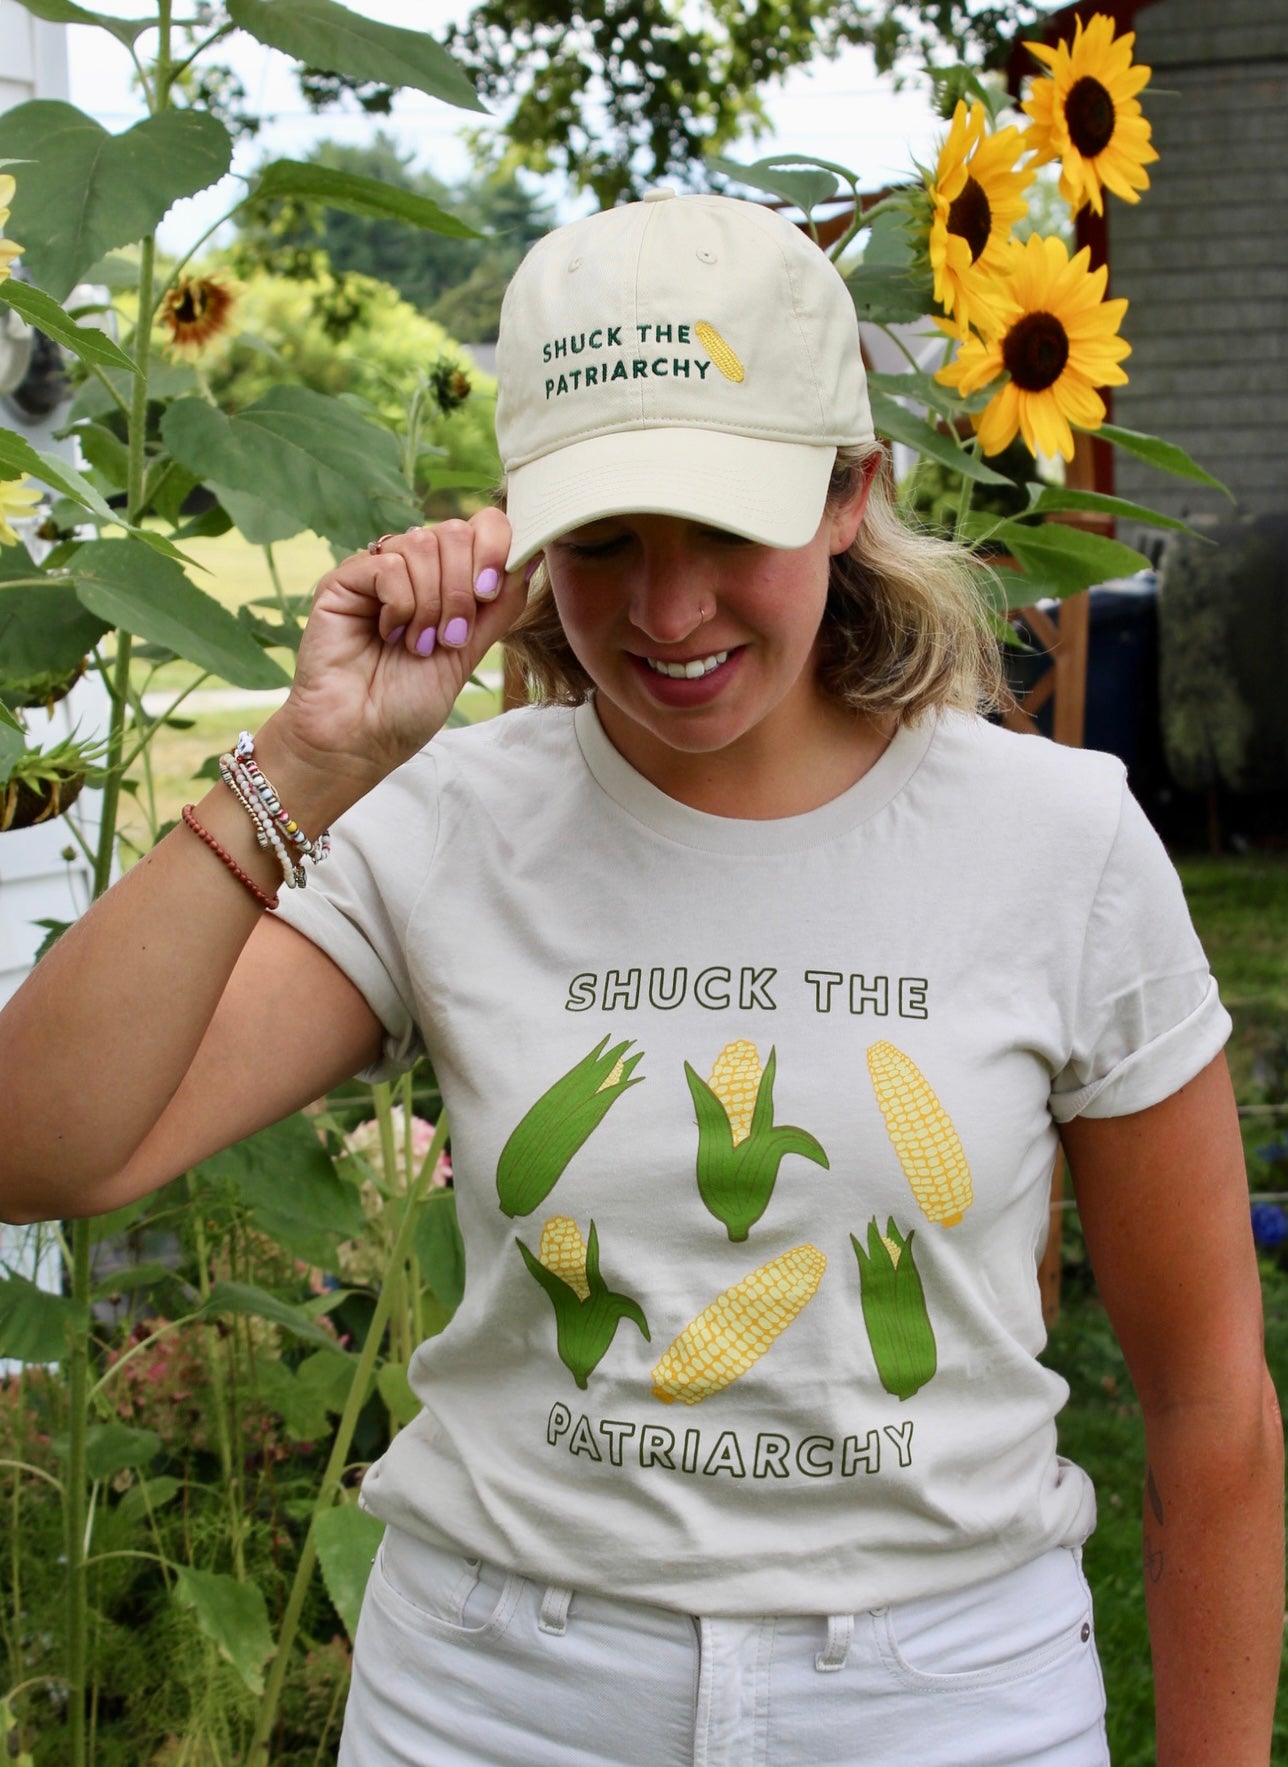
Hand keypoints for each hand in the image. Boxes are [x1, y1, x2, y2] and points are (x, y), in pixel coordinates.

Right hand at [271, 507, 529, 790]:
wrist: (360, 739)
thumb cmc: (408, 704)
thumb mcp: (469, 651)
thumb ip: (499, 605)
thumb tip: (534, 556)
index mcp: (444, 581)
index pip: (480, 526)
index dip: (495, 548)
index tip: (491, 594)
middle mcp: (410, 569)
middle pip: (455, 532)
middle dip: (464, 589)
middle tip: (450, 637)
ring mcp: (376, 572)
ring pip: (423, 544)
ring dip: (432, 604)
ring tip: (418, 645)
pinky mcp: (343, 581)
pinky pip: (389, 565)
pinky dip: (400, 604)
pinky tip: (388, 635)